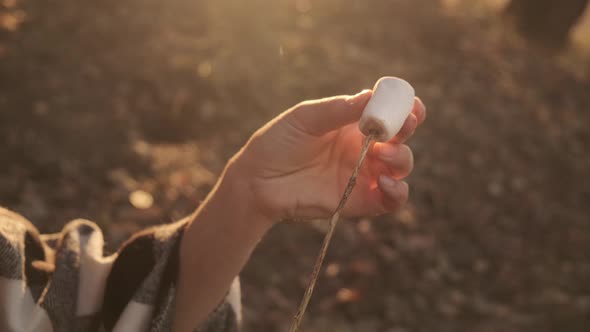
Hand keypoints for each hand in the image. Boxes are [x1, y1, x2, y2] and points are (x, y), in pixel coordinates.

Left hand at [227, 89, 425, 222]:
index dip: (405, 108)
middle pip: (401, 138)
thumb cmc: (277, 143)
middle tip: (400, 126)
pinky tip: (383, 182)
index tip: (410, 104)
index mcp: (353, 124)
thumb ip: (338, 110)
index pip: (389, 114)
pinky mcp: (359, 202)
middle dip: (407, 129)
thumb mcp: (305, 118)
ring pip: (400, 167)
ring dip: (401, 158)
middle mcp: (363, 148)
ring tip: (381, 154)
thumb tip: (371, 96)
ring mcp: (362, 175)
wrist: (256, 181)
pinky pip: (390, 201)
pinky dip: (397, 193)